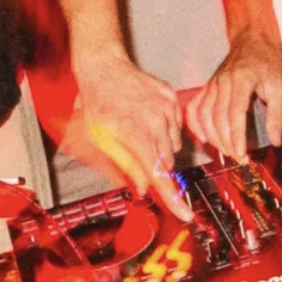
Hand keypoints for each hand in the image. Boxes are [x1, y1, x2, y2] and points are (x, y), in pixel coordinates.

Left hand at [70, 50, 187, 218]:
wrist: (104, 67)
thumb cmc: (97, 104)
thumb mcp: (101, 139)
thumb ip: (126, 165)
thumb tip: (143, 189)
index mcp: (135, 134)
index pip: (159, 174)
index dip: (172, 197)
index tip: (185, 214)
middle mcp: (155, 121)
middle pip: (167, 162)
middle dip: (156, 167)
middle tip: (137, 154)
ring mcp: (166, 108)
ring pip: (173, 145)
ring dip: (160, 147)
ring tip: (139, 130)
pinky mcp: (172, 98)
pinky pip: (176, 126)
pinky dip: (165, 130)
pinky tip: (147, 118)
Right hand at [184, 29, 281, 160]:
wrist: (252, 40)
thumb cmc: (268, 63)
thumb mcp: (280, 88)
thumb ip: (276, 116)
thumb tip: (275, 142)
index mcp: (241, 80)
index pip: (235, 113)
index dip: (236, 136)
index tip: (242, 154)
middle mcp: (222, 82)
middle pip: (218, 118)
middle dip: (226, 142)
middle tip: (239, 159)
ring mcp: (212, 84)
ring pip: (204, 115)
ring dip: (213, 137)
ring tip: (227, 151)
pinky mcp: (207, 87)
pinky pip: (195, 107)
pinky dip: (195, 125)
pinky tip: (204, 138)